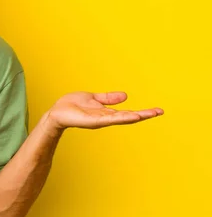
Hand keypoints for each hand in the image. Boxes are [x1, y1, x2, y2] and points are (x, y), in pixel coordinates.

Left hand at [44, 91, 163, 133]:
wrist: (56, 112)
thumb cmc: (71, 106)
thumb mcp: (93, 98)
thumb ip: (108, 98)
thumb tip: (126, 96)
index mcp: (107, 112)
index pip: (128, 112)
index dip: (142, 111)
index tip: (157, 110)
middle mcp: (106, 118)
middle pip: (128, 116)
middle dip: (144, 115)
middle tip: (160, 111)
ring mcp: (100, 120)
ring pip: (120, 118)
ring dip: (134, 116)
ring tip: (148, 114)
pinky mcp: (92, 121)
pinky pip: (108, 119)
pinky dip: (119, 117)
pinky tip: (129, 116)